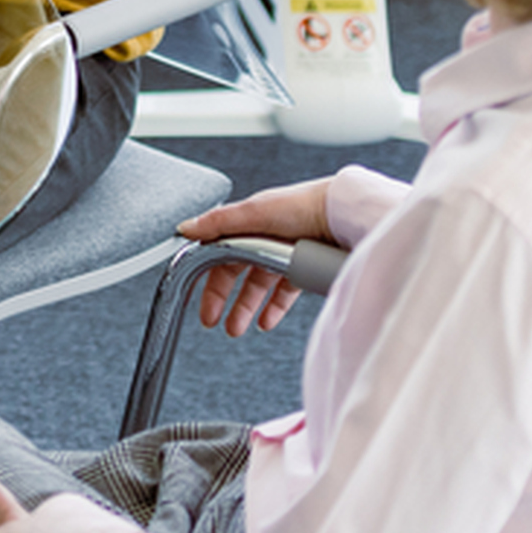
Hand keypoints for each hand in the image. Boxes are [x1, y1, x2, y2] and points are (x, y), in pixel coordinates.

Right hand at [176, 179, 335, 336]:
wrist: (346, 214)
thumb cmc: (304, 204)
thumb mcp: (253, 212)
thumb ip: (218, 224)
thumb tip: (186, 229)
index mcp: (249, 221)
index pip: (218, 252)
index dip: (207, 276)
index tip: (196, 298)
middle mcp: (266, 236)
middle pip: (236, 272)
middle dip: (222, 298)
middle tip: (212, 320)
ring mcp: (286, 253)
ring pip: (258, 285)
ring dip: (245, 307)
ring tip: (236, 328)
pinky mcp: (305, 267)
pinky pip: (284, 292)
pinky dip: (273, 308)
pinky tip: (266, 321)